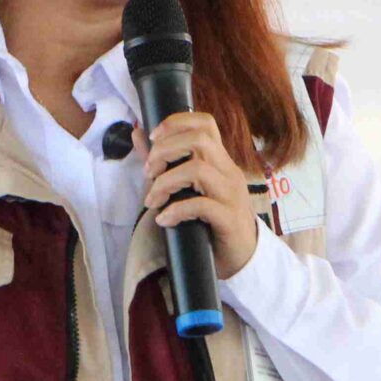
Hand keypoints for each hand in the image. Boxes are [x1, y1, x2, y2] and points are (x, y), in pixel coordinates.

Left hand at [140, 112, 260, 278]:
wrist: (242, 258)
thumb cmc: (212, 221)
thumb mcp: (188, 188)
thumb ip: (164, 161)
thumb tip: (138, 133)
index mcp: (220, 161)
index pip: (205, 123)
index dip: (175, 122)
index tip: (152, 138)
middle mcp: (229, 172)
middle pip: (199, 139)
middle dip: (165, 150)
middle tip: (148, 172)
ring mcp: (232, 195)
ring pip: (198, 169)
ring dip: (166, 182)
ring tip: (153, 200)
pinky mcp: (230, 219)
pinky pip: (201, 206)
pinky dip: (176, 210)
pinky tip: (164, 220)